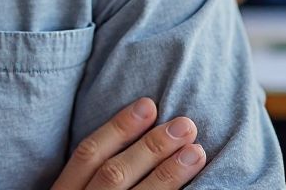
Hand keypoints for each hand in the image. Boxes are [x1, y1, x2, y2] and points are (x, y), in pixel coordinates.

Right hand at [51, 98, 205, 189]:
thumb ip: (89, 174)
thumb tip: (129, 136)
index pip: (88, 153)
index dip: (118, 127)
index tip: (148, 104)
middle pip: (115, 173)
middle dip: (150, 147)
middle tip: (184, 124)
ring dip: (168, 174)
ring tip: (196, 151)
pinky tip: (197, 189)